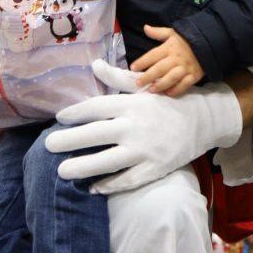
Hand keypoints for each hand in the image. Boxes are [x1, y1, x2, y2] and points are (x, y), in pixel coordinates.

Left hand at [44, 59, 242, 194]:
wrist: (204, 120)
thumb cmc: (167, 102)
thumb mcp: (143, 87)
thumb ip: (117, 78)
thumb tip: (94, 64)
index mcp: (132, 103)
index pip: (97, 107)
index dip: (76, 113)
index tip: (59, 118)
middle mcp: (136, 126)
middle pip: (97, 134)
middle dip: (70, 140)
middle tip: (48, 145)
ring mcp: (146, 150)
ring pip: (109, 161)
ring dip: (84, 167)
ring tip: (62, 171)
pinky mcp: (156, 168)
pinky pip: (128, 179)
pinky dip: (110, 185)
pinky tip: (92, 188)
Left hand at [131, 26, 203, 95]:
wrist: (208, 43)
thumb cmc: (187, 39)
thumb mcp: (172, 32)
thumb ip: (158, 32)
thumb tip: (145, 28)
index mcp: (169, 47)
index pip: (153, 55)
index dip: (142, 62)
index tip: (133, 68)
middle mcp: (176, 58)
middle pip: (160, 68)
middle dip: (148, 76)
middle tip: (138, 83)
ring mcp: (186, 68)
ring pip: (172, 78)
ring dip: (161, 85)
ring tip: (151, 89)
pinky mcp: (194, 75)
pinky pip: (184, 85)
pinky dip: (176, 90)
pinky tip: (168, 93)